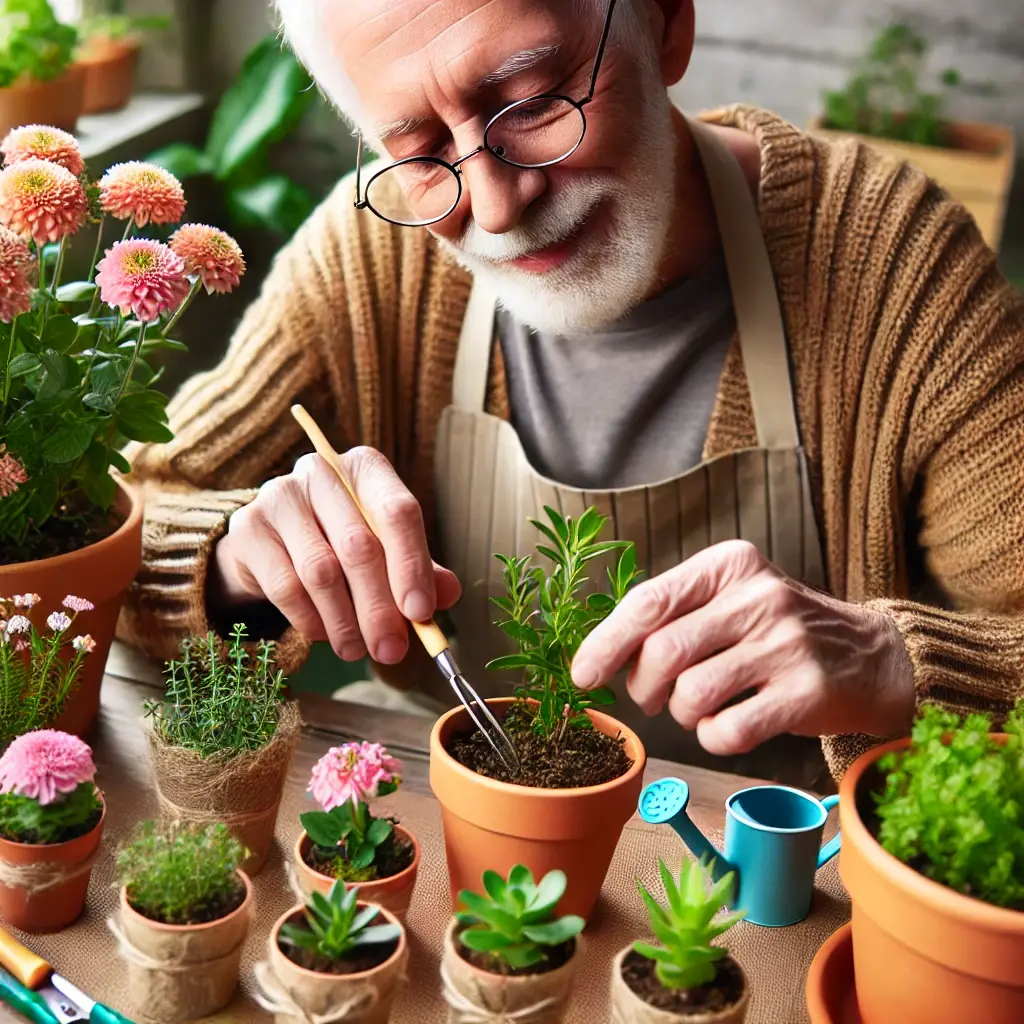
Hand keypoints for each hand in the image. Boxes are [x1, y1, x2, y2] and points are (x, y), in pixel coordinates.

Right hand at [209, 448, 460, 663]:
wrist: (272, 543)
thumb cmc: (341, 543)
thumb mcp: (388, 550)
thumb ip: (420, 570)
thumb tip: (448, 594)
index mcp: (366, 469)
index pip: (398, 512)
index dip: (412, 566)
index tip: (420, 612)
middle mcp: (321, 472)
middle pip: (359, 546)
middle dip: (379, 607)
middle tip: (391, 650)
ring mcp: (279, 497)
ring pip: (321, 571)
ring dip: (344, 621)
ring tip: (357, 650)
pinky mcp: (248, 529)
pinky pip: (285, 587)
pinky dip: (311, 620)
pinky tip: (325, 635)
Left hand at [570, 540, 914, 753]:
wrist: (871, 657)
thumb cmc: (778, 631)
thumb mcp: (731, 598)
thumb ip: (673, 614)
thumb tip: (602, 655)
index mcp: (729, 565)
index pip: (648, 601)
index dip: (605, 643)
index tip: (582, 675)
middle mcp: (758, 596)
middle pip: (661, 652)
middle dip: (643, 687)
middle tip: (653, 697)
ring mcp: (786, 643)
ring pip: (691, 694)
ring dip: (681, 714)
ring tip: (698, 709)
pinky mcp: (806, 692)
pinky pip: (727, 730)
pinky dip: (713, 738)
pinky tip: (727, 727)